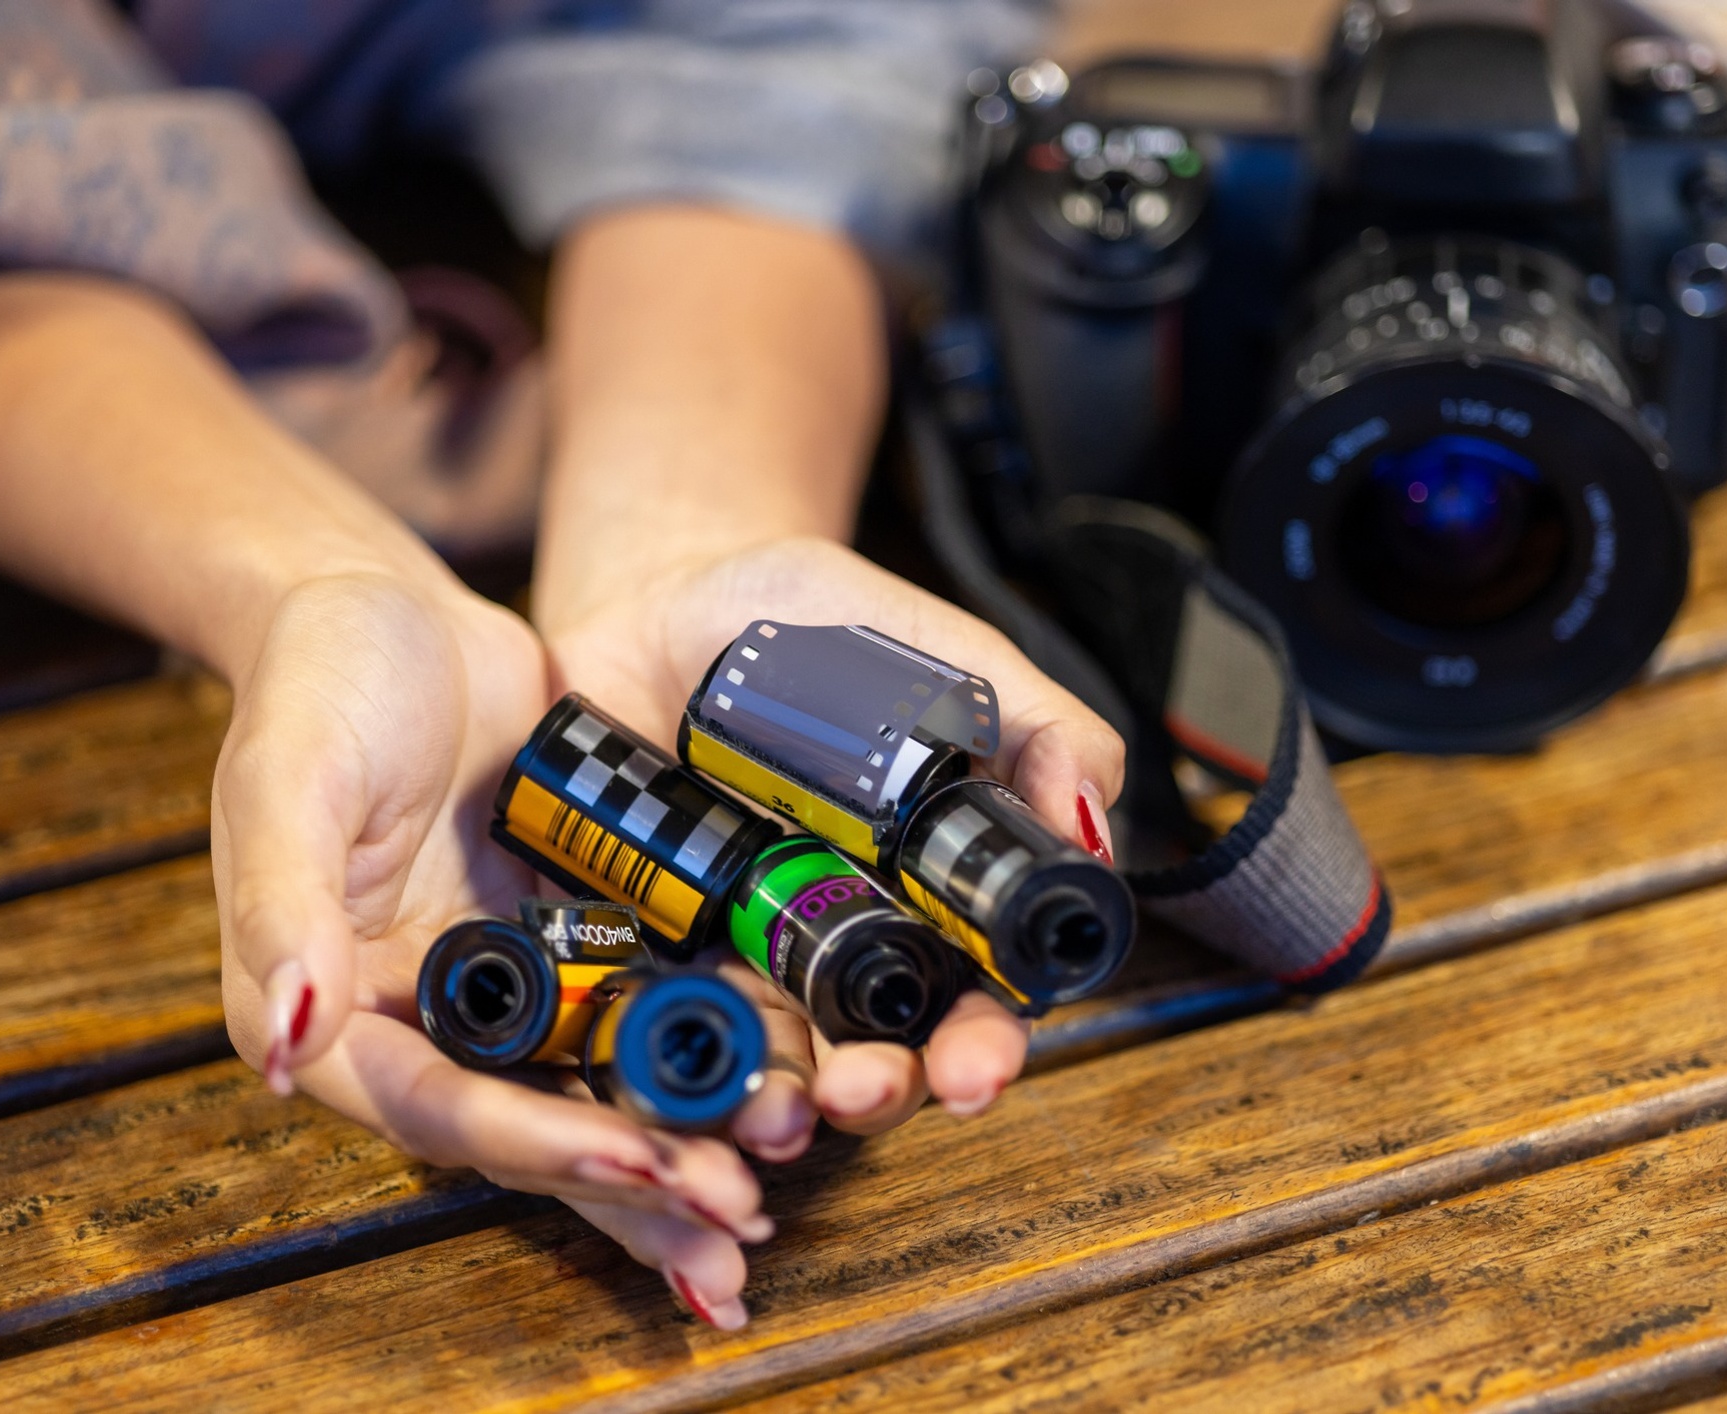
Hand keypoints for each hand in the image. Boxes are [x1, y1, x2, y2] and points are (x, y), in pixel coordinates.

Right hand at [212, 572, 771, 1326]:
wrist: (400, 614)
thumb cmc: (320, 685)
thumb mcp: (288, 778)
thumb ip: (286, 903)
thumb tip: (282, 1042)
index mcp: (342, 1011)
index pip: (446, 1107)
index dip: (542, 1143)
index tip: (640, 1162)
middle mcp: (433, 1021)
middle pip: (540, 1125)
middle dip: (635, 1182)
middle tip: (737, 1222)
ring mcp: (516, 985)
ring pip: (606, 1086)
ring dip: (684, 1148)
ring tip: (769, 1201)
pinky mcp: (582, 940)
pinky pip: (653, 1009)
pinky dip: (714, 1054)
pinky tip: (792, 1088)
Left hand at [543, 535, 1127, 1155]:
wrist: (653, 596)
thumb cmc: (807, 624)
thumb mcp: (939, 650)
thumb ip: (1034, 725)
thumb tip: (1087, 835)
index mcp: (926, 896)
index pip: (974, 1000)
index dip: (985, 1044)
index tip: (979, 1069)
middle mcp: (835, 943)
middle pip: (875, 1054)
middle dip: (883, 1090)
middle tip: (865, 1090)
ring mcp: (733, 952)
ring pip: (767, 1060)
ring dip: (779, 1102)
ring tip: (777, 1109)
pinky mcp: (638, 947)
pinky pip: (650, 1023)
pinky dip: (662, 1061)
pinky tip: (671, 1074)